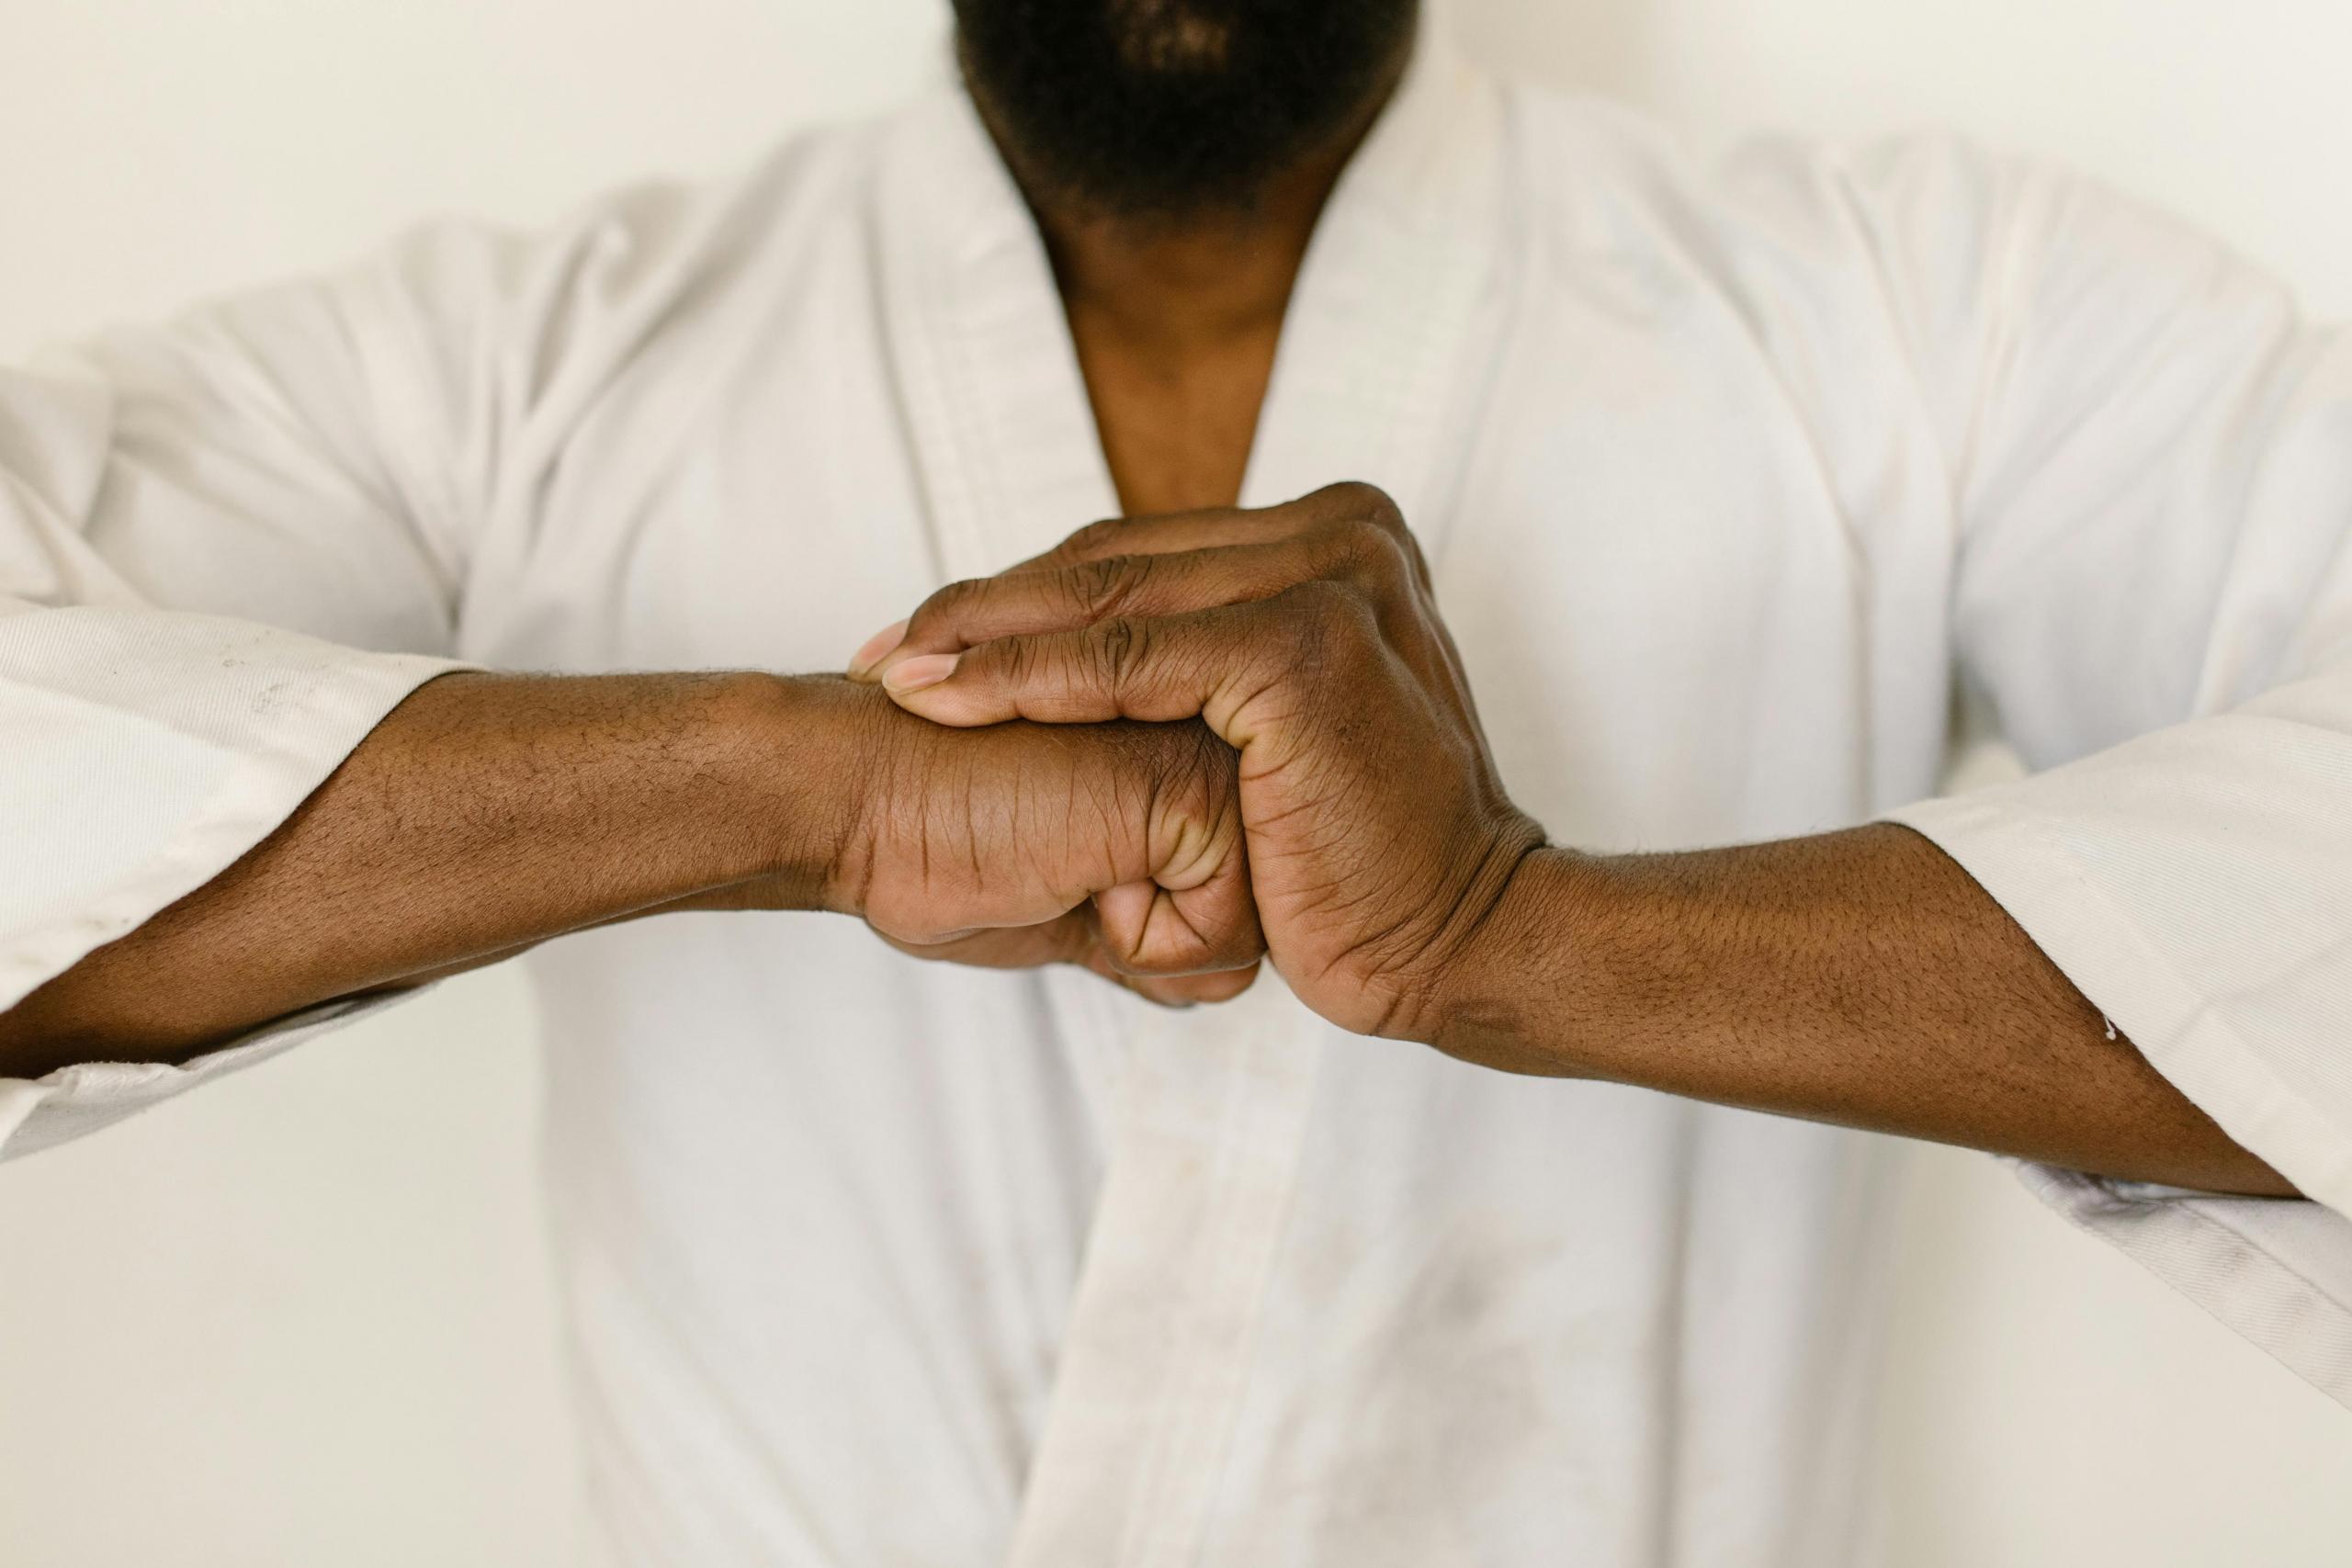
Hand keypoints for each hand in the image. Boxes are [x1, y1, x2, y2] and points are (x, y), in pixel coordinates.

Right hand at [813, 680, 1262, 1006]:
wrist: (852, 793)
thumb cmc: (930, 833)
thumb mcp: (1064, 901)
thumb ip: (1147, 927)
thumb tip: (1207, 982)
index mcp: (1188, 738)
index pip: (1247, 897)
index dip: (1146, 931)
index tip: (1055, 859)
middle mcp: (1214, 730)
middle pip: (1265, 915)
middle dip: (1156, 934)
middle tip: (1056, 855)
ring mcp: (1213, 747)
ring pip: (1253, 931)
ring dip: (1143, 935)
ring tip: (1058, 852)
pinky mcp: (1194, 784)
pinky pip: (1221, 936)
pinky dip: (1133, 939)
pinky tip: (1064, 864)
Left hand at [849, 484, 1543, 1039]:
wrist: (1459, 933)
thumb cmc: (1365, 856)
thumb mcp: (1281, 729)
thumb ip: (1211, 664)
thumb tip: (1089, 650)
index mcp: (1338, 535)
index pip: (1142, 552)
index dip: (1021, 595)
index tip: (926, 641)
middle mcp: (1343, 532)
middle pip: (1113, 561)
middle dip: (982, 610)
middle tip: (882, 653)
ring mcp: (1332, 577)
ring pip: (1107, 597)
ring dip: (982, 638)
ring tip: (892, 676)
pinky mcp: (1303, 645)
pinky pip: (1126, 658)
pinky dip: (1027, 677)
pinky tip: (948, 701)